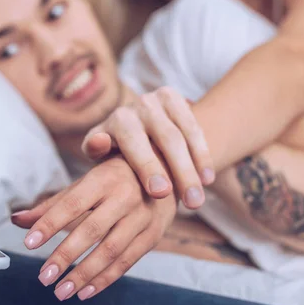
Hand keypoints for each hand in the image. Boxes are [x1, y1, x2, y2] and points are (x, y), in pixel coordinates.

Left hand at [11, 157, 176, 300]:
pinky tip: (85, 292)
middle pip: (91, 230)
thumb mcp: (86, 180)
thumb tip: (16, 219)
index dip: (50, 223)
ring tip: (61, 292)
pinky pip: (127, 262)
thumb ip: (53, 203)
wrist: (166, 170)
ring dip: (84, 274)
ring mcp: (142, 217)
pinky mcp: (153, 235)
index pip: (72, 203)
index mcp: (104, 178)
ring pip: (111, 251)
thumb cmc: (115, 176)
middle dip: (66, 255)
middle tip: (43, 277)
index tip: (29, 243)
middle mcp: (125, 196)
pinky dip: (105, 279)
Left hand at [82, 87, 213, 208]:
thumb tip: (99, 142)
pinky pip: (194, 129)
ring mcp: (159, 100)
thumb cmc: (115, 151)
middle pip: (166, 139)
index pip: (134, 142)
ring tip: (199, 200)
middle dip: (180, 171)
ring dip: (194, 168)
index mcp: (117, 120)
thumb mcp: (100, 152)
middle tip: (191, 204)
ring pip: (183, 136)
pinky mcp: (177, 99)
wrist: (135, 127)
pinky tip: (207, 179)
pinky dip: (203, 155)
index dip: (147, 166)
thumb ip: (96, 150)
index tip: (160, 193)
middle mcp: (139, 106)